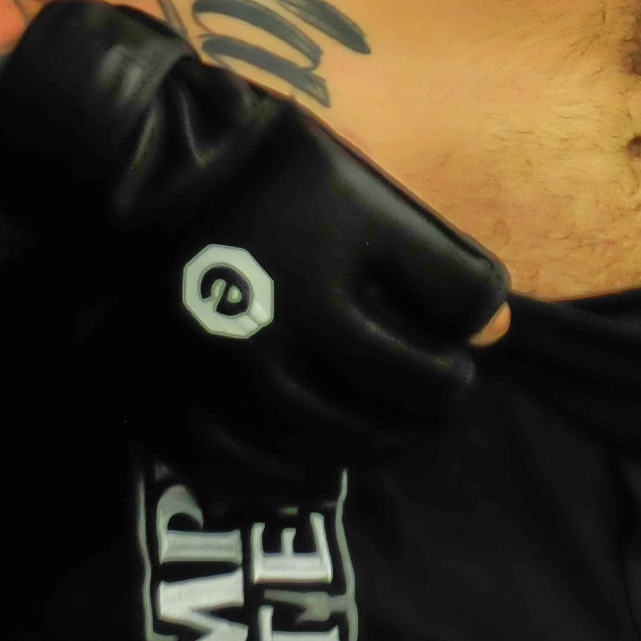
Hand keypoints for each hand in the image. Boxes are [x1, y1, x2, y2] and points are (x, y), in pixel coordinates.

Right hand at [0, 0, 508, 491]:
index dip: (477, 312)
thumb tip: (500, 328)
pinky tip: (324, 471)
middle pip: (418, 385)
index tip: (465, 315)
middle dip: (444, 388)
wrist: (139, 166)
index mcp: (348, 233)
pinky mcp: (190, 401)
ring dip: (389, 439)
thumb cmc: (262, 161)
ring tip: (392, 424)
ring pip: (350, 440)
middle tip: (440, 383)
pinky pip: (262, 473)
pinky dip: (304, 480)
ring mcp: (241, 365)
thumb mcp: (354, 175)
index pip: (463, 299)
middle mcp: (302, 308)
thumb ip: (429, 250)